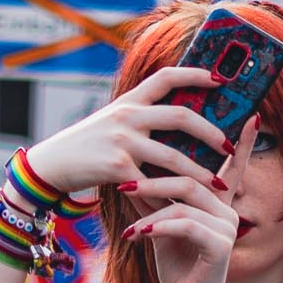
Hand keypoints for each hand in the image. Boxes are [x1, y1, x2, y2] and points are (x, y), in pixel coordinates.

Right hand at [22, 63, 228, 198]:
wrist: (52, 164)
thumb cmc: (87, 147)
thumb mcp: (113, 122)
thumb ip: (141, 119)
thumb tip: (179, 124)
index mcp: (131, 100)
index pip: (167, 77)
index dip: (196, 74)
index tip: (221, 79)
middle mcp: (129, 115)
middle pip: (182, 116)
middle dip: (211, 132)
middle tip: (229, 147)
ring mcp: (123, 140)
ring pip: (173, 156)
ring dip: (199, 173)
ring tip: (218, 184)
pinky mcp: (117, 167)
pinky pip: (152, 185)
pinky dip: (166, 199)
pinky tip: (179, 208)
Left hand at [123, 151, 241, 282]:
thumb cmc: (177, 267)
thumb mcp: (160, 226)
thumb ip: (152, 199)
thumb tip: (131, 169)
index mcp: (218, 203)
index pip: (230, 166)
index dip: (241, 141)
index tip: (252, 112)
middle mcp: (228, 211)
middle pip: (191, 178)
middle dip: (154, 176)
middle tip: (123, 178)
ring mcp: (227, 227)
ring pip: (186, 199)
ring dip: (150, 202)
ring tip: (125, 204)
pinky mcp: (220, 246)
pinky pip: (185, 224)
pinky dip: (157, 226)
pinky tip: (136, 233)